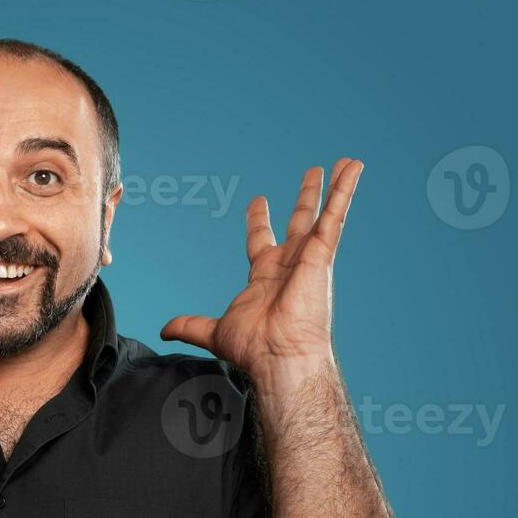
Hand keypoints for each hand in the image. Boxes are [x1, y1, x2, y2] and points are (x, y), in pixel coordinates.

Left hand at [161, 159, 362, 379]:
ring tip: (347, 162)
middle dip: (305, 198)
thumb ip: (190, 324)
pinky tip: (353, 167)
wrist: (279, 355)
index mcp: (264, 276)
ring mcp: (308, 258)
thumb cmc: (254, 349)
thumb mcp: (214, 330)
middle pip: (298, 221)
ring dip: (336, 188)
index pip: (261, 240)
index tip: (258, 201)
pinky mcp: (321, 254)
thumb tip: (164, 330)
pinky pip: (336, 216)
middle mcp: (289, 264)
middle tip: (312, 173)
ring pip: (324, 214)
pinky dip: (345, 191)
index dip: (259, 220)